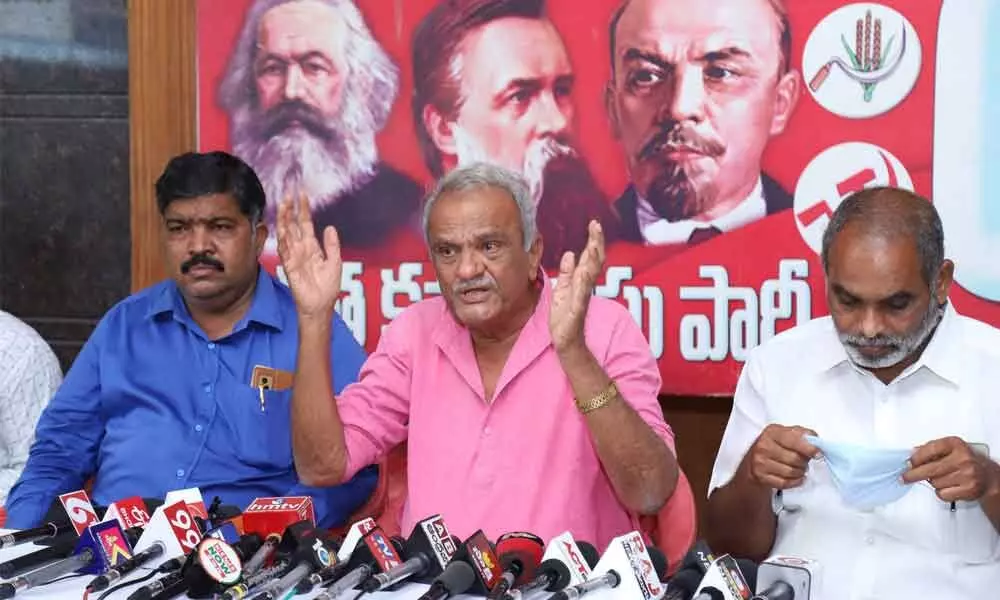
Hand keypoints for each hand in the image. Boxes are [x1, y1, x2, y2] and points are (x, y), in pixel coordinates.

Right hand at [276, 193, 342, 319]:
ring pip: (286, 234)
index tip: (302, 195)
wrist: (321, 306)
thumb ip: (332, 246)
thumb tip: (330, 227)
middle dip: (290, 210)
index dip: (303, 210)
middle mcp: (301, 250)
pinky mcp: (290, 267)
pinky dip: (283, 239)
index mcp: (312, 247)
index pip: (305, 224)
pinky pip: (285, 251)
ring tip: (283, 205)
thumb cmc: (327, 287)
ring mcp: (294, 257)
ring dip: (284, 220)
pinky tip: (282, 228)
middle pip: (293, 226)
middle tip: (288, 195)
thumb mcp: (335, 263)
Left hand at [549, 220, 604, 353]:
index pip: (590, 257)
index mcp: (581, 282)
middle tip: (596, 226)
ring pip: (590, 275)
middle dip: (596, 244)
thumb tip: (569, 253)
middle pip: (594, 262)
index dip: (593, 240)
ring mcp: (582, 298)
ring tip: (593, 243)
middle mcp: (584, 287)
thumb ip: (567, 273)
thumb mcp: (562, 290)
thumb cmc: (564, 316)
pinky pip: (580, 295)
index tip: (594, 223)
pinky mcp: (576, 310)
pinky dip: (582, 283)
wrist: (566, 341)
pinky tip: (582, 271)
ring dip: (592, 259)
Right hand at [744, 425, 819, 489]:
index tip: (818, 454)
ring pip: (790, 472)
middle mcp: (763, 446)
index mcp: (772, 432)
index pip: (794, 440)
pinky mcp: (761, 476)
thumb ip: (803, 434)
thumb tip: (817, 442)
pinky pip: (784, 483)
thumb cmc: (776, 444)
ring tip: (799, 468)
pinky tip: (796, 477)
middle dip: (804, 462)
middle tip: (805, 460)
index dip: (809, 448)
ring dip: (800, 472)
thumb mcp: (787, 433)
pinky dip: (795, 481)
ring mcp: (760, 462)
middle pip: (794, 458)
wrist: (754, 458)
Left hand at [903, 436, 997, 501]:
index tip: (908, 463)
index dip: (916, 458)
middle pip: (930, 469)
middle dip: (913, 474)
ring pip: (934, 483)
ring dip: (933, 482)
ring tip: (944, 478)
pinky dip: (941, 492)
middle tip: (904, 478)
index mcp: (955, 444)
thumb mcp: (950, 449)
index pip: (930, 449)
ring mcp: (967, 475)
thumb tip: (912, 453)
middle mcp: (962, 459)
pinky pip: (942, 494)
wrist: (988, 476)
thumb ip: (931, 449)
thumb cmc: (965, 461)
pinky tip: (949, 486)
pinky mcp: (968, 490)